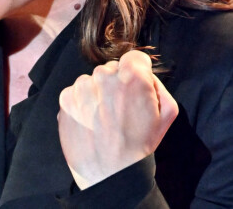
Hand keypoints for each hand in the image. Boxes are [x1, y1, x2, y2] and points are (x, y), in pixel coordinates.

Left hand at [57, 50, 177, 189]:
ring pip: (92, 80)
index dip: (138, 71)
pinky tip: (90, 121)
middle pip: (111, 69)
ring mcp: (81, 86)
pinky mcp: (65, 98)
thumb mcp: (167, 114)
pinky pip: (75, 92)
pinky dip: (81, 103)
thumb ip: (157, 85)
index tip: (136, 86)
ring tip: (104, 119)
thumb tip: (145, 73)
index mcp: (131, 76)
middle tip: (120, 108)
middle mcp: (103, 74)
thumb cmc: (140, 145)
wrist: (110, 174)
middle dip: (116, 83)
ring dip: (97, 93)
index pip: (135, 57)